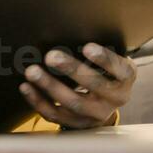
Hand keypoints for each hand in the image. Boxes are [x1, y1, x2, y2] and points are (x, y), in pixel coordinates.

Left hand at [18, 43, 135, 129]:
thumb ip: (97, 51)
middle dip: (72, 70)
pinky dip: (39, 101)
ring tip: (32, 71)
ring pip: (73, 102)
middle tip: (51, 56)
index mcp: (125, 79)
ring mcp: (96, 114)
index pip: (121, 70)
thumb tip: (70, 29)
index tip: (88, 47)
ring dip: (50, 86)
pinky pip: (56, 115)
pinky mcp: (78, 123)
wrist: (106, 102)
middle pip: (94, 86)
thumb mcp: (111, 61)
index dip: (104, 59)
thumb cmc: (106, 71)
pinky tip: (26, 87)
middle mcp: (115, 99)